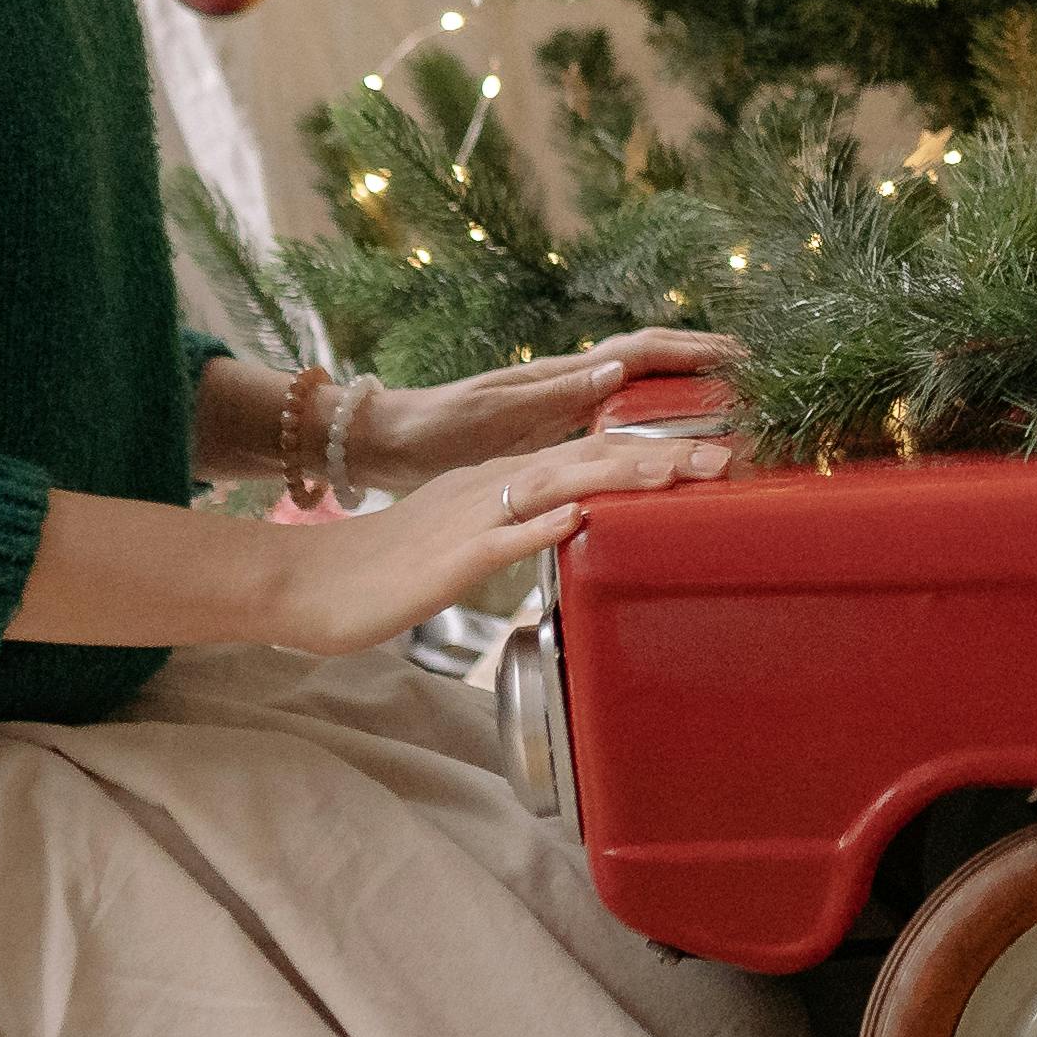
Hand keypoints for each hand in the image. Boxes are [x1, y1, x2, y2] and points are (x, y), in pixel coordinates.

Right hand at [260, 428, 732, 658]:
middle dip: (664, 457)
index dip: (655, 453)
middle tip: (731, 455)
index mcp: (501, 482)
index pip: (591, 457)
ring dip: (622, 478)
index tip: (714, 453)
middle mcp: (492, 488)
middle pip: (590, 460)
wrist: (305, 584)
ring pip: (558, 487)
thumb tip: (576, 525)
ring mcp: (470, 521)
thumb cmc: (388, 571)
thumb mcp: (471, 540)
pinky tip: (581, 518)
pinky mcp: (447, 561)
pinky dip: (542, 527)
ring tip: (682, 473)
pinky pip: (500, 540)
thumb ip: (521, 527)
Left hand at [356, 328, 733, 490]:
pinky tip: (668, 434)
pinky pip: (618, 417)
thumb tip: (620, 366)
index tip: (745, 354)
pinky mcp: (550, 431)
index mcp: (561, 376)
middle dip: (704, 359)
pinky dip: (653, 415)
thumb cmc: (432, 429)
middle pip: (650, 361)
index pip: (643, 351)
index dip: (695, 349)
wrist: (384, 441)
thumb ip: (553, 394)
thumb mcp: (492, 413)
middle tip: (759, 374)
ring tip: (731, 399)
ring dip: (685, 386)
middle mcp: (568, 384)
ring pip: (639, 386)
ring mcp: (560, 405)